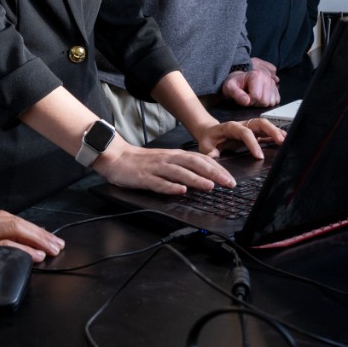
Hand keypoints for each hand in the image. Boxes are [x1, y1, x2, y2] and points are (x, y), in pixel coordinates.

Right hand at [0, 211, 64, 278]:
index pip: (7, 219)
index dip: (28, 227)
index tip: (44, 236)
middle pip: (13, 221)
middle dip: (38, 232)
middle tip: (57, 242)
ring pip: (10, 230)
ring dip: (35, 238)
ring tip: (52, 248)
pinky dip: (18, 249)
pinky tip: (32, 256)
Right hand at [94, 142, 234, 195]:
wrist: (116, 157)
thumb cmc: (142, 161)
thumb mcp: (166, 160)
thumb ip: (183, 165)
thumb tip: (204, 173)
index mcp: (174, 155)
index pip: (200, 160)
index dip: (217, 168)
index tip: (231, 178)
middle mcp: (168, 159)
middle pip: (194, 164)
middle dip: (213, 173)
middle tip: (229, 183)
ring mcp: (156, 168)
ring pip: (178, 173)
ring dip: (195, 179)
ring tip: (210, 186)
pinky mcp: (144, 178)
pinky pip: (158, 183)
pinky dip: (170, 187)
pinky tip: (180, 191)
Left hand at [194, 118, 284, 158]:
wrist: (210, 132)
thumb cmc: (208, 139)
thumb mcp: (205, 145)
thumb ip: (209, 151)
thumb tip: (214, 156)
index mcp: (231, 127)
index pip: (245, 132)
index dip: (253, 143)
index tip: (259, 156)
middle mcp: (242, 125)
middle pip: (259, 123)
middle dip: (271, 131)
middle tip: (282, 141)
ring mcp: (249, 128)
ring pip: (265, 126)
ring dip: (276, 132)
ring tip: (287, 140)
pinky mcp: (253, 133)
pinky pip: (266, 132)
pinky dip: (275, 135)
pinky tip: (283, 141)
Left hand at [221, 60, 279, 107]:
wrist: (239, 80)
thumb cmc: (234, 84)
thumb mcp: (229, 87)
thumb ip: (236, 93)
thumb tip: (246, 101)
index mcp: (256, 75)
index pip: (257, 97)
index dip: (249, 101)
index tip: (244, 98)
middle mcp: (267, 77)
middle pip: (265, 101)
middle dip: (256, 103)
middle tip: (249, 98)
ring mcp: (273, 83)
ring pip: (271, 102)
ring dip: (262, 104)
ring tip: (254, 97)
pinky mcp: (276, 89)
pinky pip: (276, 101)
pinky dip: (268, 103)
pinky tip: (261, 98)